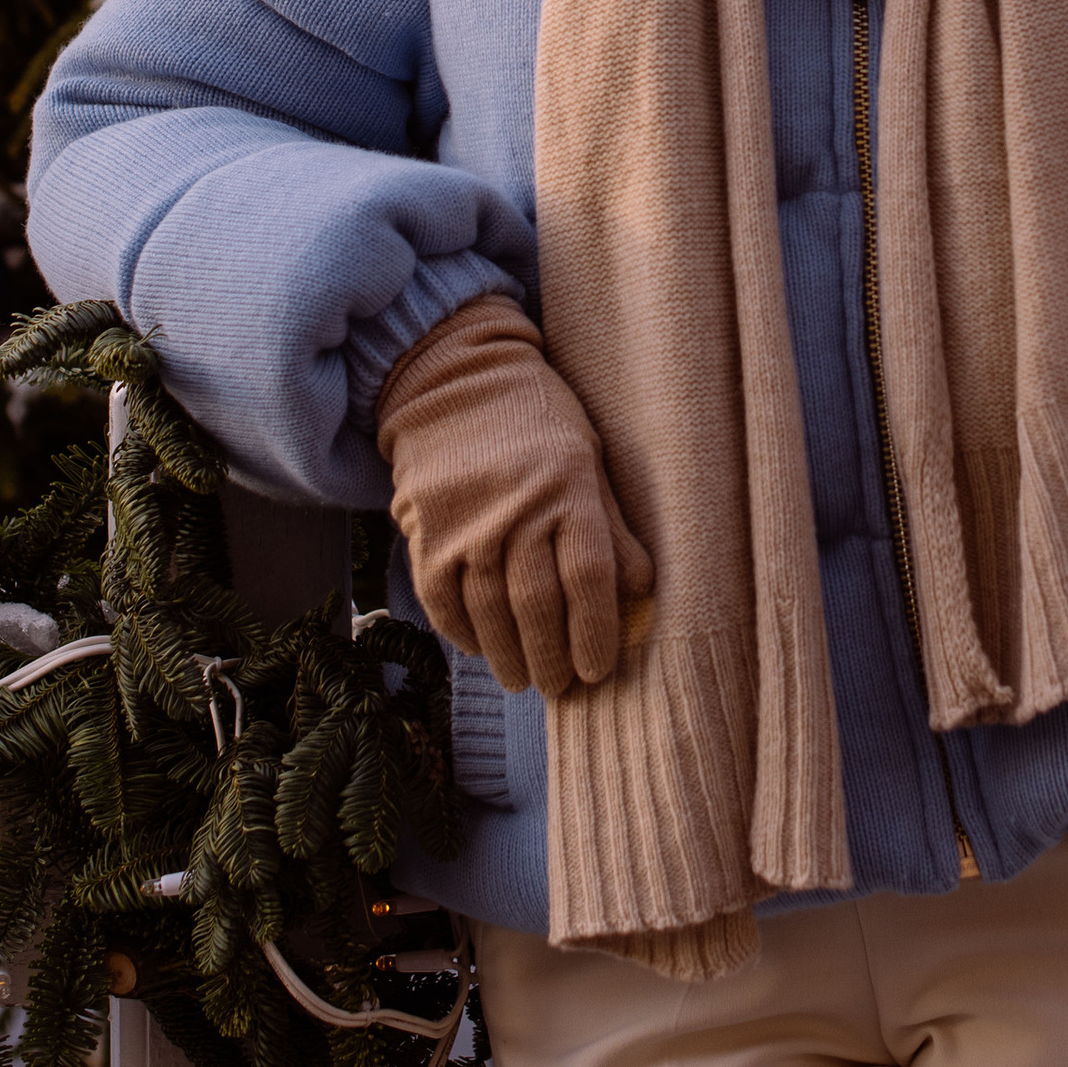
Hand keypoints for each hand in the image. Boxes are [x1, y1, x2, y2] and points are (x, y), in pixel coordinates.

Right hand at [376, 295, 654, 698]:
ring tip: (523, 679)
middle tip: (559, 686)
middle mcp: (518, 509)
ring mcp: (466, 523)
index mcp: (570, 489)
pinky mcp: (425, 531)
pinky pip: (442, 600)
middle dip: (552, 658)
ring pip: (489, 612)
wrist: (458, 380)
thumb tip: (642, 592)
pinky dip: (462, 633)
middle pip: (537, 605)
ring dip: (508, 656)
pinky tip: (480, 648)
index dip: (595, 634)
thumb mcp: (589, 458)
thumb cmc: (538, 420)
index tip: (596, 670)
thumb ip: (613, 526)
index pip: (589, 579)